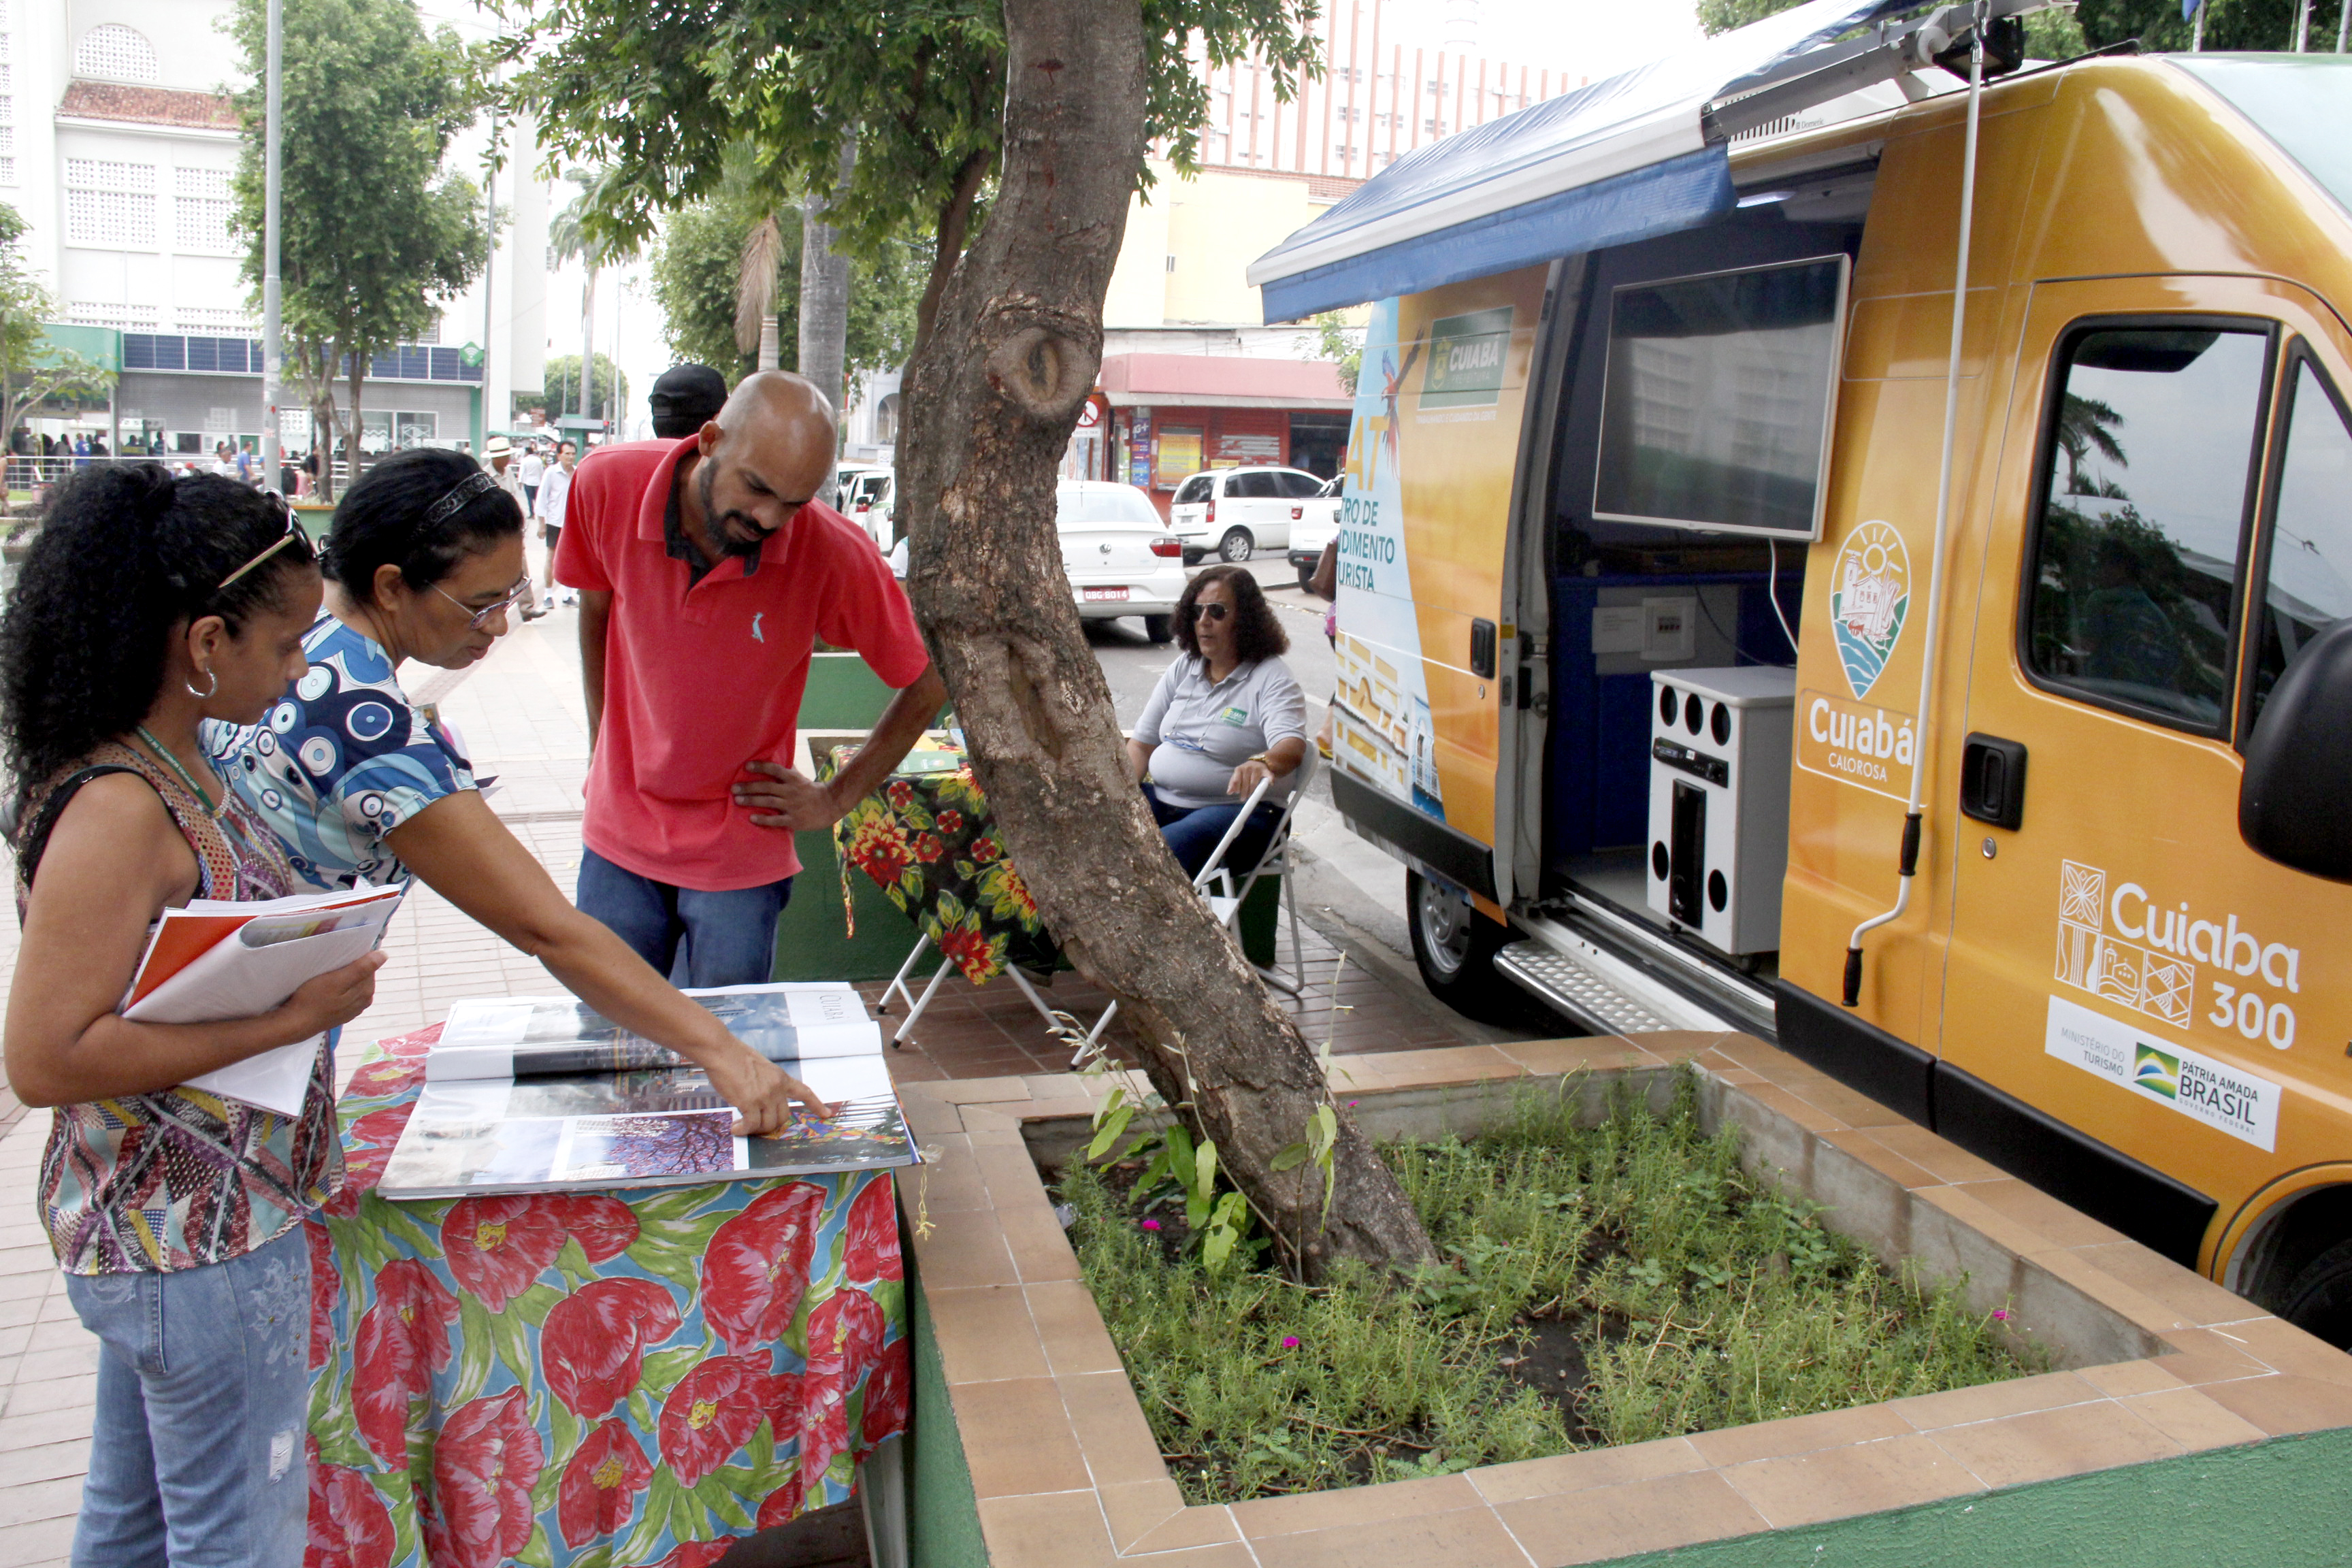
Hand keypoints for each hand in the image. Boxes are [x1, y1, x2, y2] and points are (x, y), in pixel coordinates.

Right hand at [280, 951, 386, 1036]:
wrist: (296, 1024)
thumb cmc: (313, 999)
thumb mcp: (336, 980)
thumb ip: (361, 969)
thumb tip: (384, 956)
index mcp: (367, 992)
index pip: (370, 967)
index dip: (356, 959)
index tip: (340, 958)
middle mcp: (365, 1001)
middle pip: (364, 976)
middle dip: (351, 969)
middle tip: (332, 967)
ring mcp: (354, 1009)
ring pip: (355, 985)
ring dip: (345, 978)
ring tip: (328, 977)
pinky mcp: (343, 1013)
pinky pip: (346, 994)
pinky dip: (340, 989)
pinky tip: (328, 989)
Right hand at [704, 1044, 840, 1135]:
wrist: (722, 1051)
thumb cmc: (736, 1056)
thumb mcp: (761, 1068)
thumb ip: (767, 1083)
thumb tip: (762, 1100)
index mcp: (781, 1077)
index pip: (804, 1092)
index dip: (816, 1105)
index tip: (826, 1114)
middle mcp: (777, 1088)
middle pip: (783, 1117)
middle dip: (770, 1125)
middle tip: (755, 1125)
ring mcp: (765, 1096)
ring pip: (767, 1124)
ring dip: (754, 1129)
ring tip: (741, 1127)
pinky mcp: (749, 1103)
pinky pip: (751, 1125)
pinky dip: (743, 1130)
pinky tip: (735, 1128)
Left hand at [732, 760, 843, 831]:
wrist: (830, 805)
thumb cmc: (812, 791)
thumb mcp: (800, 777)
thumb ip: (787, 770)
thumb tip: (775, 756)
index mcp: (792, 778)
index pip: (774, 769)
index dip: (760, 767)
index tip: (746, 766)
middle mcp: (791, 790)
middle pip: (767, 786)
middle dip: (749, 787)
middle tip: (733, 788)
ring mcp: (792, 806)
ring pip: (768, 802)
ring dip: (751, 800)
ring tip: (737, 800)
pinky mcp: (794, 820)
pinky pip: (776, 820)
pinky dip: (763, 819)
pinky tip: (751, 818)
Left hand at [1225, 758, 1276, 797]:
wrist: (1258, 762)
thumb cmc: (1245, 771)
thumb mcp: (1237, 775)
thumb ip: (1233, 783)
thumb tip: (1229, 792)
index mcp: (1239, 769)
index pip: (1237, 780)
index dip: (1237, 788)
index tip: (1238, 793)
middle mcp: (1248, 768)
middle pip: (1245, 783)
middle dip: (1244, 792)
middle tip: (1243, 798)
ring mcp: (1257, 769)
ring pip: (1254, 783)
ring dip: (1252, 791)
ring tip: (1250, 796)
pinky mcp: (1265, 770)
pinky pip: (1269, 775)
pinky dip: (1270, 780)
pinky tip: (1270, 784)